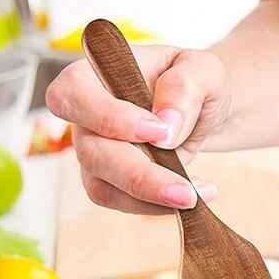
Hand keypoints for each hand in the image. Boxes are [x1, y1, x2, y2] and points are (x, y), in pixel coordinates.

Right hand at [46, 45, 231, 214]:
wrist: (203, 111)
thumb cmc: (195, 82)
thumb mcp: (203, 71)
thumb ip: (185, 87)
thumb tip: (167, 126)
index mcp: (95, 75)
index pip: (74, 94)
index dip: (109, 118)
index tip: (160, 134)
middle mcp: (86, 116)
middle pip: (91, 152)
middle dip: (139, 177)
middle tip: (186, 193)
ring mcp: (96, 151)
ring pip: (102, 187)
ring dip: (149, 200)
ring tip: (194, 197)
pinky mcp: (112, 180)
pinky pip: (123, 202)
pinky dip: (157, 207)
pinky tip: (190, 198)